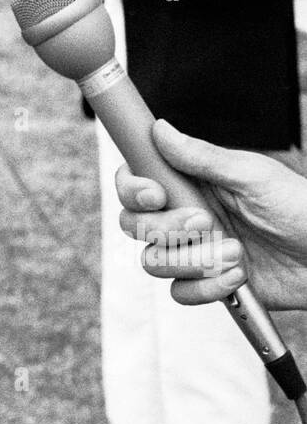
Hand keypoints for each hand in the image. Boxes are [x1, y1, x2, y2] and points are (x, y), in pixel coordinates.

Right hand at [115, 119, 306, 310]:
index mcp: (193, 182)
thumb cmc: (301, 209)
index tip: (155, 195)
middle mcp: (187, 215)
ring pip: (154, 261)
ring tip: (234, 252)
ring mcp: (195, 251)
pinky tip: (237, 275)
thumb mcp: (253, 176)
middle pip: (135, 224)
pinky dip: (205, 287)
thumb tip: (161, 131)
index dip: (133, 188)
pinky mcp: (208, 283)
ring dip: (192, 259)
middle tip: (206, 222)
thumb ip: (202, 157)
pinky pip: (180, 292)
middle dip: (165, 228)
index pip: (138, 179)